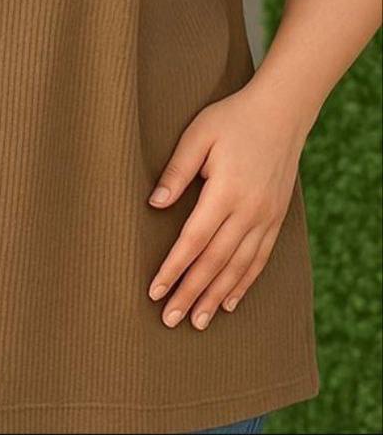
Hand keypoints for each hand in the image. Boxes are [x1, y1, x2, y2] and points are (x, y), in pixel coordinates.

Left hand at [146, 84, 306, 330]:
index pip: (194, 240)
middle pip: (214, 262)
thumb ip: (177, 171)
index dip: (173, 268)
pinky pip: (258, 259)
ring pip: (238, 268)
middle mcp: (248, 211)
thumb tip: (154, 204)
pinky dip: (243, 284)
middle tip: (170, 319)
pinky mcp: (276, 219)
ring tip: (197, 321)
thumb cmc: (232, 119)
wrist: (281, 113)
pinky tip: (229, 301)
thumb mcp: (198, 135)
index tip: (155, 291)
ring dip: (216, 296)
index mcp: (225, 192)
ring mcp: (266, 218)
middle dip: (190, 293)